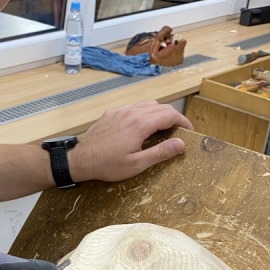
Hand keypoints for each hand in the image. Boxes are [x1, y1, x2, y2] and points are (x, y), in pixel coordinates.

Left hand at [69, 100, 192, 182]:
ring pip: (147, 104)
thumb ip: (160, 152)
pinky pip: (133, 107)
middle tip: (178, 132)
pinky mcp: (112, 113)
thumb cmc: (107, 165)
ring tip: (162, 129)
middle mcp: (132, 112)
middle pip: (161, 107)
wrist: (81, 160)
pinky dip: (144, 113)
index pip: (170, 115)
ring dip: (159, 114)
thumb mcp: (137, 164)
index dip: (183, 122)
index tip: (189, 132)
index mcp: (140, 124)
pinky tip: (141, 127)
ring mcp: (120, 111)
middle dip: (173, 117)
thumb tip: (181, 144)